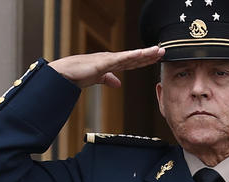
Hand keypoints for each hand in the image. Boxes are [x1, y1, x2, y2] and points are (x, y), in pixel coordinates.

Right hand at [49, 47, 164, 88]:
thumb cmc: (77, 75)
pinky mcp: (103, 62)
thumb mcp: (97, 79)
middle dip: (149, 55)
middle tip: (163, 51)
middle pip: (134, 57)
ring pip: (131, 56)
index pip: (131, 62)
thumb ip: (107, 80)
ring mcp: (108, 59)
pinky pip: (120, 59)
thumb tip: (117, 83)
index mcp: (111, 64)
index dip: (144, 60)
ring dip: (145, 54)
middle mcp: (112, 59)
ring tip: (157, 51)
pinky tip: (141, 54)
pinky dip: (131, 56)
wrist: (65, 74)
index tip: (155, 58)